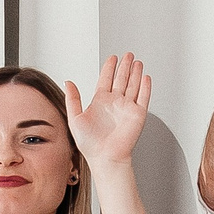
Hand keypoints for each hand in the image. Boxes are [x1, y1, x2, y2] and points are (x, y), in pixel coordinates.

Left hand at [65, 53, 151, 168]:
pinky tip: (146, 77)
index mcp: (100, 102)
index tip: (112, 58)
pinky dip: (145, 87)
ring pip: (133, 85)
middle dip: (125, 66)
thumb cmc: (90, 144)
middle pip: (121, 79)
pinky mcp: (138, 115)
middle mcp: (114, 103)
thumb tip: (68, 82)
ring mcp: (127, 108)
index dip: (109, 68)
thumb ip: (72, 99)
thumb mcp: (74, 118)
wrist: (105, 157)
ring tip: (137, 62)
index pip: (106, 79)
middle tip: (128, 55)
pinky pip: (143, 98)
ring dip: (136, 73)